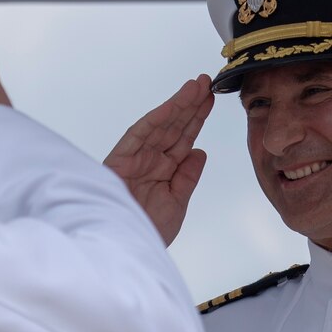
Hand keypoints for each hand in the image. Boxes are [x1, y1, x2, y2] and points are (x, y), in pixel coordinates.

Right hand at [104, 76, 213, 245]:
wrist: (122, 249)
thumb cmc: (146, 231)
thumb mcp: (176, 202)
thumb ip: (187, 177)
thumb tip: (199, 152)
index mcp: (163, 170)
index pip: (183, 138)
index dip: (197, 118)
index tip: (209, 99)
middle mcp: (150, 160)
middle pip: (174, 127)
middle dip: (190, 105)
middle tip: (206, 82)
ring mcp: (136, 158)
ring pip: (160, 125)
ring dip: (178, 104)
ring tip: (196, 86)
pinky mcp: (121, 158)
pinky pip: (140, 133)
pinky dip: (157, 118)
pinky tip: (173, 104)